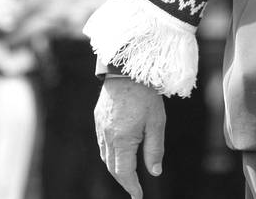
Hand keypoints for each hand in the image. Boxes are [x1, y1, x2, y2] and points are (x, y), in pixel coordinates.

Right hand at [95, 76, 165, 198]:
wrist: (127, 70)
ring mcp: (100, 128)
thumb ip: (155, 148)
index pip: (124, 172)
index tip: (138, 196)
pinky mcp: (98, 119)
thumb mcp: (157, 122)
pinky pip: (102, 143)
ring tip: (128, 174)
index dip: (131, 186)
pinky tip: (119, 152)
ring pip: (105, 156)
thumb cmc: (145, 95)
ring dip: (115, 168)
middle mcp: (107, 136)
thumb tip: (155, 172)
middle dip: (123, 180)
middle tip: (134, 188)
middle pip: (112, 167)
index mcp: (122, 140)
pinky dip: (110, 154)